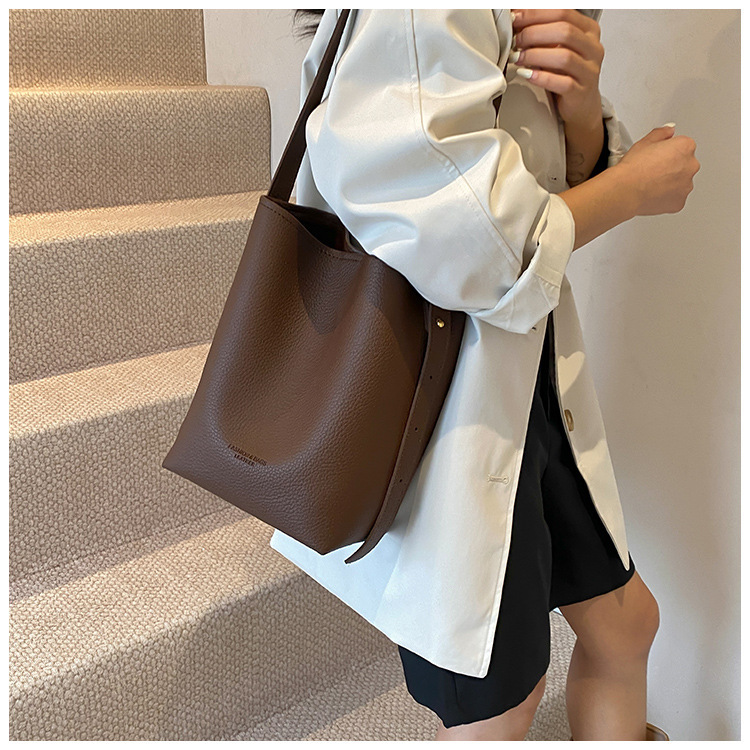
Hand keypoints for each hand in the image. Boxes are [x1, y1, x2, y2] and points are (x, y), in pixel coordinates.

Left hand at [510, 9, 603, 127]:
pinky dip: (541, 78)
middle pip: (564, 31)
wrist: (581, 105)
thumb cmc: (566, 73)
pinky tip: (527, 74)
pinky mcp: (581, 93)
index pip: (563, 12)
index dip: (536, 14)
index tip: (515, 17)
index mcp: (588, 30)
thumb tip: (517, 17)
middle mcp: (592, 48)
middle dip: (534, 33)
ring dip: (535, 55)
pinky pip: (562, 83)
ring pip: (564, 57)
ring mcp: (589, 71)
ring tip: (518, 57)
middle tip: (516, 40)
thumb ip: (543, 32)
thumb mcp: (557, 47)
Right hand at [615, 125, 700, 214]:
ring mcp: (686, 186)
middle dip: (673, 167)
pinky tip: (652, 194)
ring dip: (671, 183)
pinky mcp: (680, 203)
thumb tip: (669, 131)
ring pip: (681, 182)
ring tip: (651, 184)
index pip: (683, 146)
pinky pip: (676, 199)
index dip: (668, 151)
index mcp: (686, 147)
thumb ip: (661, 133)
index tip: (657, 157)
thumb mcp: (645, 142)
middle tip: (653, 171)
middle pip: (685, 165)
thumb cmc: (633, 168)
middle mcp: (691, 166)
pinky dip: (667, 198)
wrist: (626, 190)